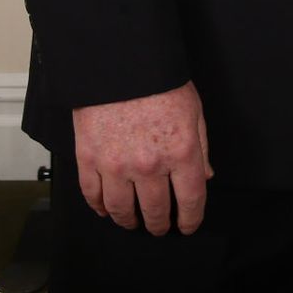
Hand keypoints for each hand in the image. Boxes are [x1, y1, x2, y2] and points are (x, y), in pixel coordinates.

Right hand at [71, 81, 212, 235]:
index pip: (191, 199)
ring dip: (129, 221)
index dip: (191, 219)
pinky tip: (106, 210)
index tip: (188, 226)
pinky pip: (92, 195)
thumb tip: (204, 177)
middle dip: (159, 224)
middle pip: (156, 210)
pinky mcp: (88, 160)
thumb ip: (200, 148)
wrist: (121, 65)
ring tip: (134, 222)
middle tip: (160, 227)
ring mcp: (115, 165)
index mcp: (181, 151)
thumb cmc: (161, 84)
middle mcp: (149, 165)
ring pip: (122, 210)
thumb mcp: (194, 112)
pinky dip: (100, 208)